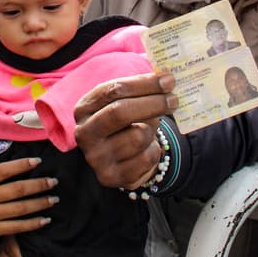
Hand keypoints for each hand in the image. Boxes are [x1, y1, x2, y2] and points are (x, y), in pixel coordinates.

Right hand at [0, 149, 56, 247]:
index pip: (3, 171)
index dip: (22, 165)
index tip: (38, 162)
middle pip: (16, 189)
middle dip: (38, 185)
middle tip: (53, 181)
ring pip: (19, 208)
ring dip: (39, 203)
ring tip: (53, 199)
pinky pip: (16, 227)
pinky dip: (32, 224)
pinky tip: (45, 220)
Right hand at [73, 73, 176, 189]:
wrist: (122, 158)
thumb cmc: (126, 122)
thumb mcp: (126, 102)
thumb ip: (141, 89)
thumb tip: (167, 78)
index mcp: (83, 109)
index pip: (113, 90)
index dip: (144, 84)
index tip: (168, 80)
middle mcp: (84, 134)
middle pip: (120, 112)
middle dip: (152, 103)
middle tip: (174, 99)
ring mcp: (95, 158)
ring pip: (138, 136)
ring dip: (152, 131)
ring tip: (149, 130)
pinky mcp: (111, 177)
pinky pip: (146, 158)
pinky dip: (154, 150)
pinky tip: (146, 149)